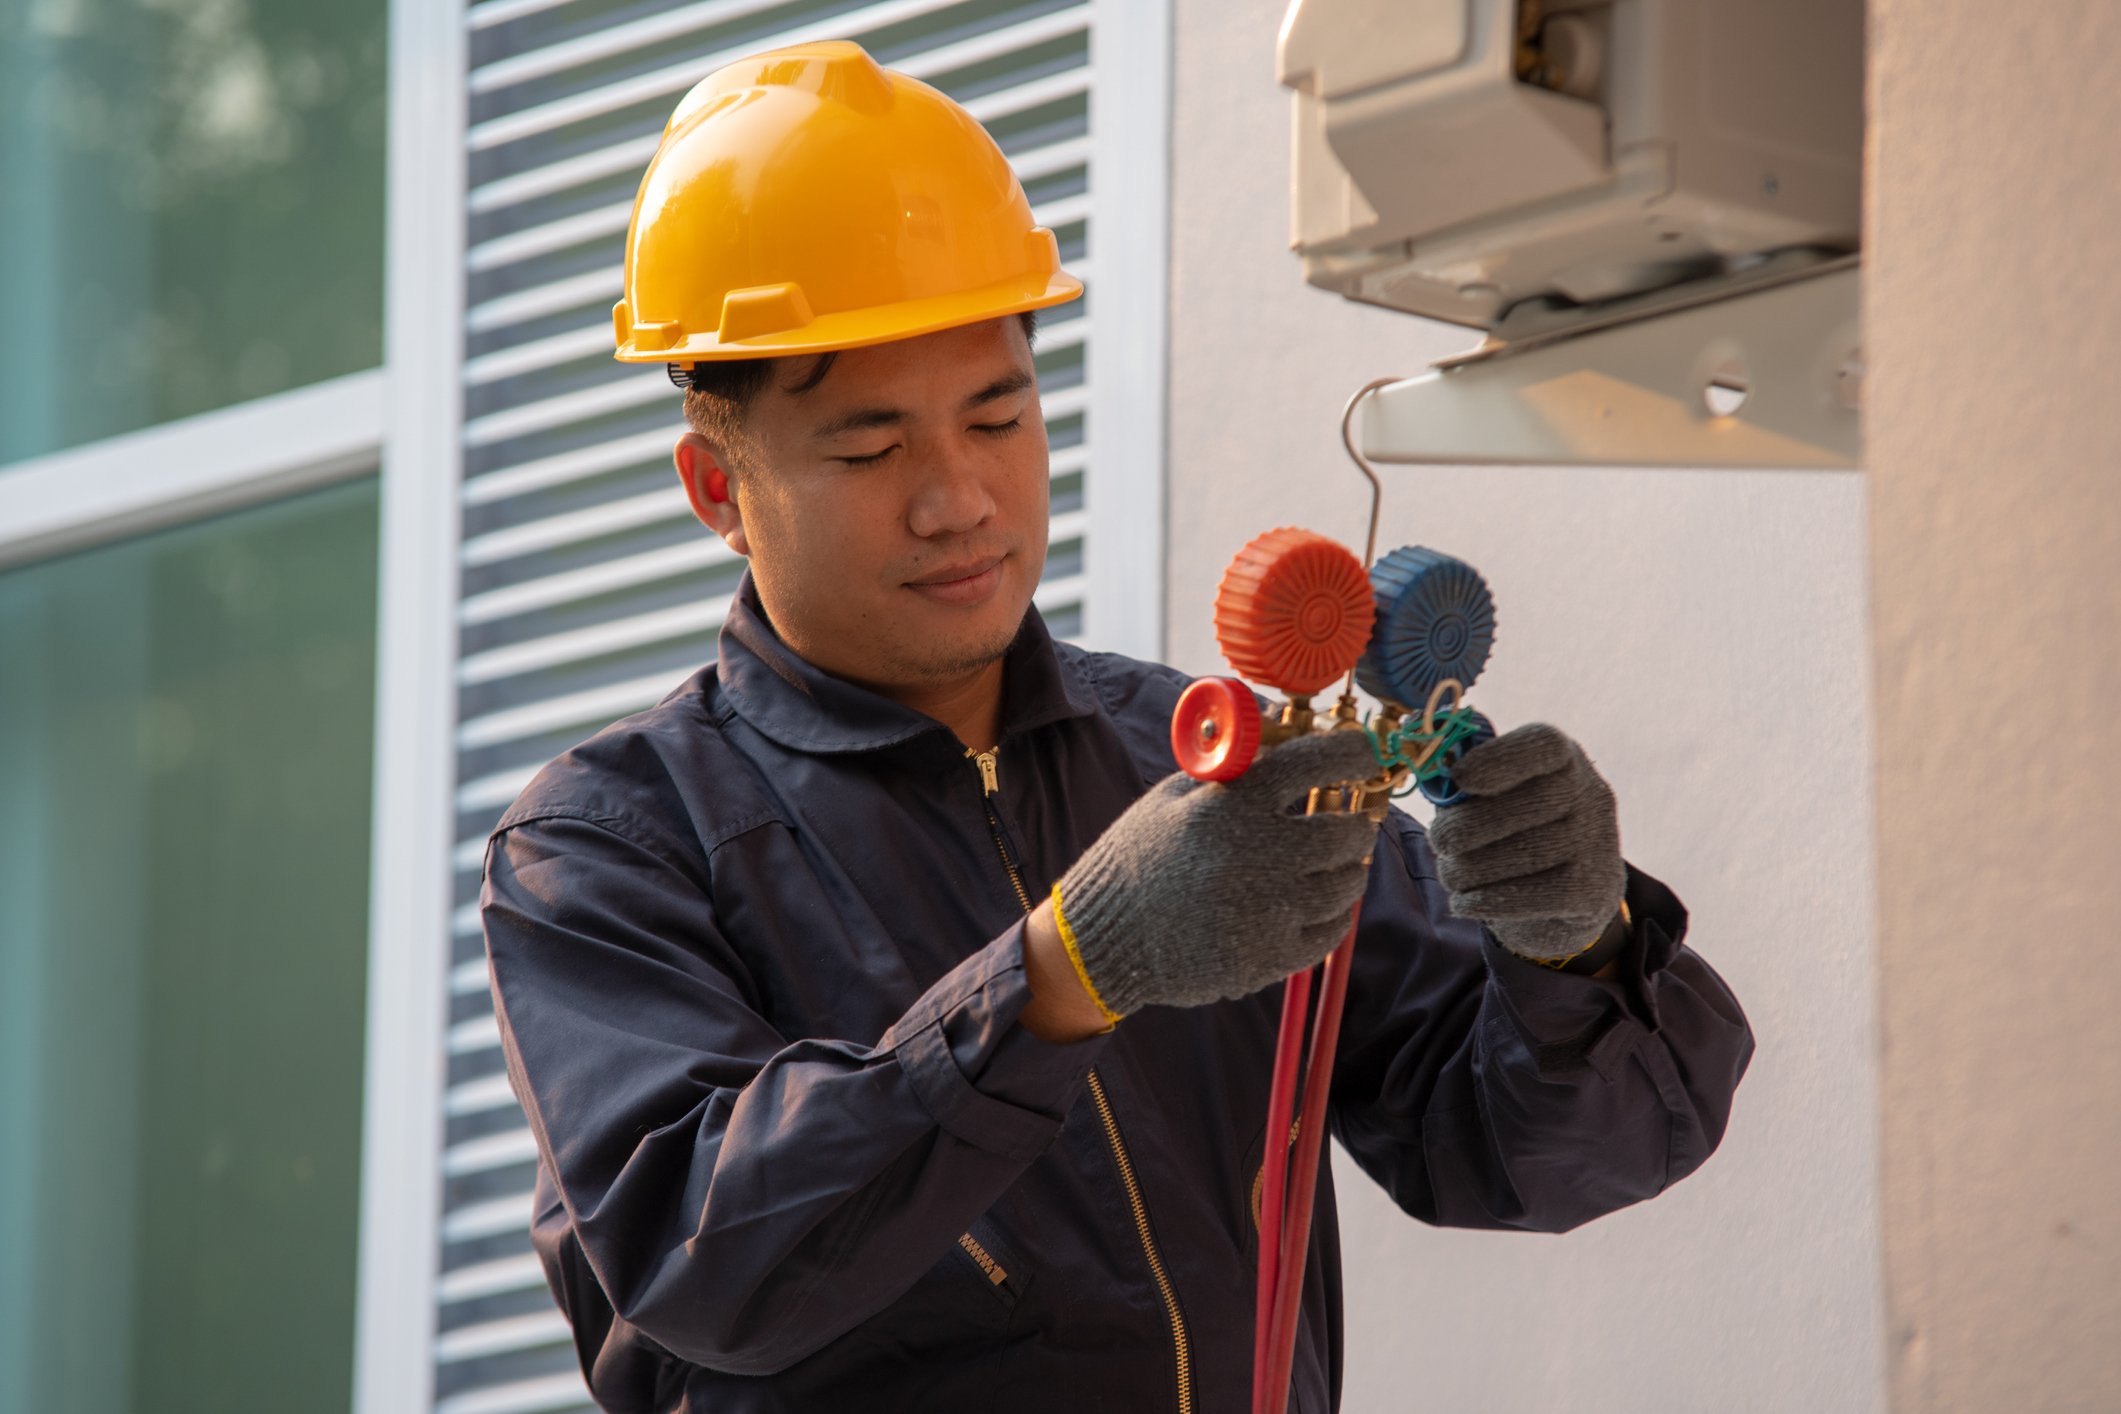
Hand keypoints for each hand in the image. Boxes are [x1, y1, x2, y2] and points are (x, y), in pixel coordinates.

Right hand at [1051, 729, 1379, 1017]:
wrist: (1103, 940)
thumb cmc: (1137, 861)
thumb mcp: (1170, 798)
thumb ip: (1227, 766)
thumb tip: (1274, 724)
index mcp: (1232, 805)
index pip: (1314, 763)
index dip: (1353, 753)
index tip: (1368, 753)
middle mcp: (1258, 854)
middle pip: (1345, 832)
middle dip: (1356, 824)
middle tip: (1352, 822)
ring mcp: (1268, 911)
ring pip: (1347, 884)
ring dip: (1351, 869)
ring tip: (1339, 864)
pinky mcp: (1270, 957)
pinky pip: (1330, 932)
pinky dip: (1335, 915)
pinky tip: (1324, 905)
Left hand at [1427, 724, 1624, 961]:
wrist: (1563, 892)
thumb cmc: (1512, 829)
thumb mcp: (1493, 796)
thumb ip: (1465, 783)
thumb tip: (1431, 774)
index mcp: (1563, 757)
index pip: (1543, 745)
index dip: (1498, 759)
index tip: (1460, 778)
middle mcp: (1591, 794)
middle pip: (1528, 804)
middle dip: (1468, 826)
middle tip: (1439, 841)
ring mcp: (1598, 843)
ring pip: (1526, 854)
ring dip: (1472, 868)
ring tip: (1450, 874)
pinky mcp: (1593, 891)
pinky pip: (1536, 896)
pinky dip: (1489, 901)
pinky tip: (1465, 902)